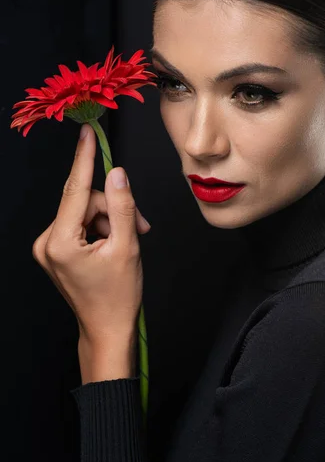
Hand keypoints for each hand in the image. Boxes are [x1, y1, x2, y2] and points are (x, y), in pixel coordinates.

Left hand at [32, 124, 150, 372]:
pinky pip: (79, 224)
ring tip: (130, 240)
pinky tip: (114, 243)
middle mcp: (47, 243)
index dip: (84, 159)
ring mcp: (48, 248)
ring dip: (110, 220)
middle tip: (140, 226)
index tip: (87, 133)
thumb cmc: (118, 297)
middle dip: (114, 209)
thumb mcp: (127, 247)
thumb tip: (118, 174)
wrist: (107, 328)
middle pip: (84, 202)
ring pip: (84, 212)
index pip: (75, 190)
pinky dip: (101, 228)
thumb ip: (123, 206)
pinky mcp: (55, 251)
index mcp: (60, 242)